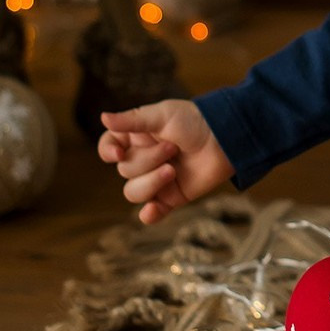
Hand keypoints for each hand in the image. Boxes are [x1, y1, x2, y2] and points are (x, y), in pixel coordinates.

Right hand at [97, 100, 235, 224]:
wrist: (226, 138)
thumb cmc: (195, 121)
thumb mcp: (162, 115)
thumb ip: (133, 120)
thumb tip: (103, 117)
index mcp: (137, 138)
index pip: (109, 147)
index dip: (108, 152)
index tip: (118, 153)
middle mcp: (143, 159)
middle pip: (125, 170)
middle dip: (148, 160)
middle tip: (172, 148)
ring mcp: (156, 180)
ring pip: (134, 192)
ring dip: (151, 182)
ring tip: (173, 169)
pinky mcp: (172, 197)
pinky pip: (153, 212)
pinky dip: (149, 215)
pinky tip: (152, 211)